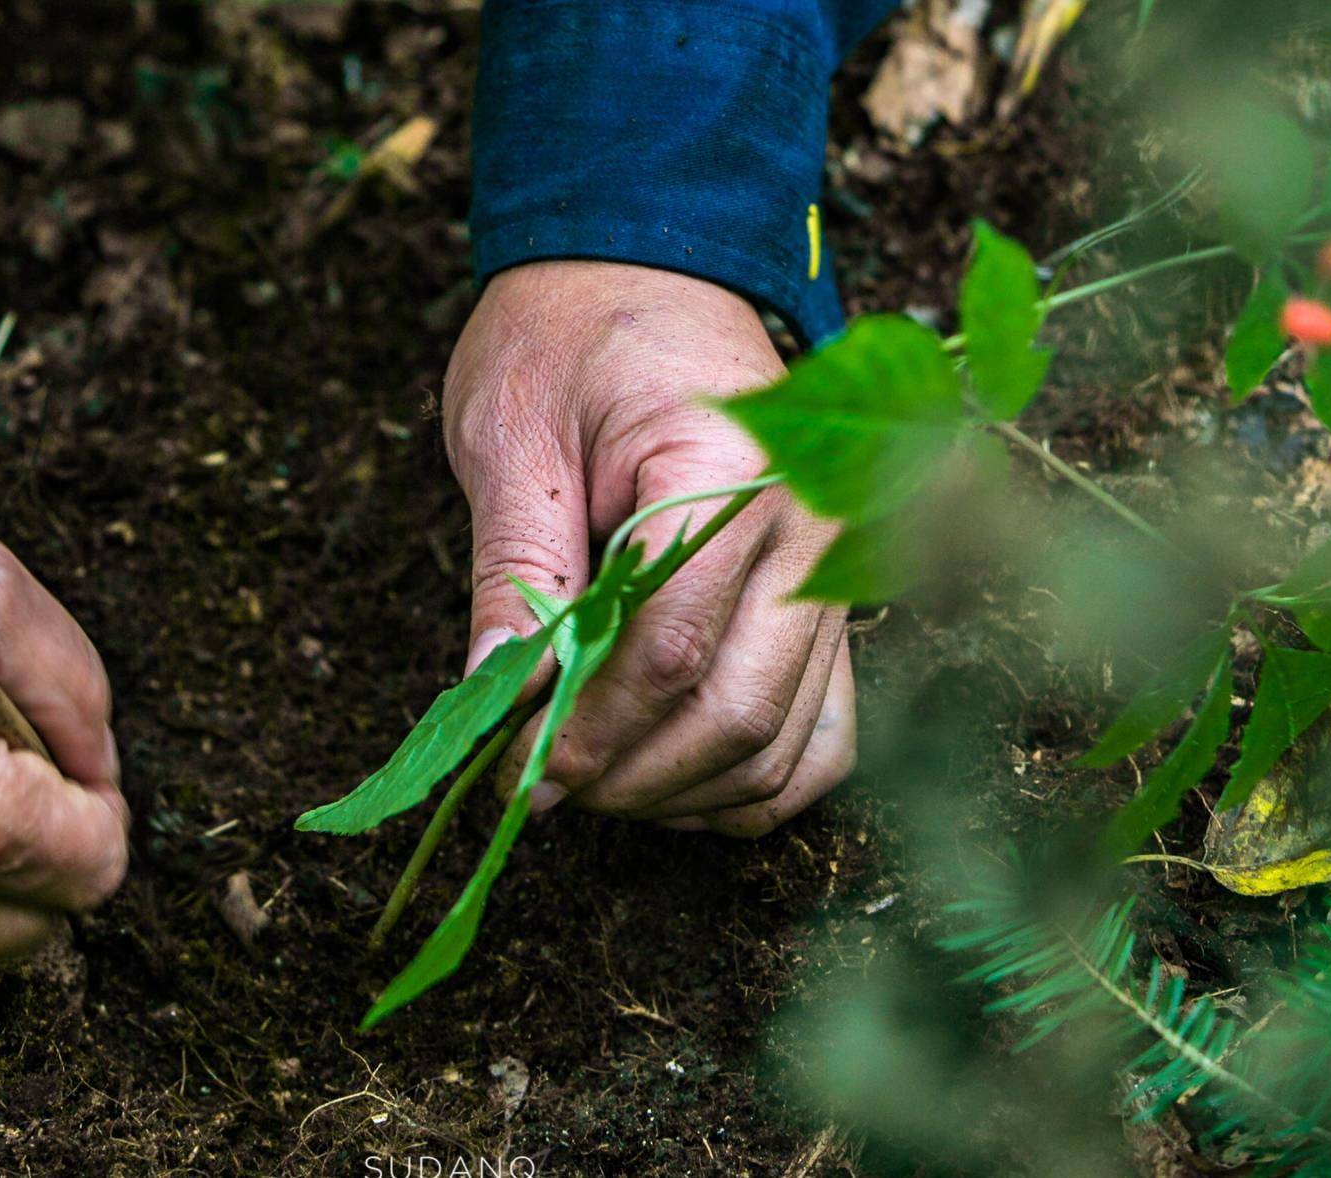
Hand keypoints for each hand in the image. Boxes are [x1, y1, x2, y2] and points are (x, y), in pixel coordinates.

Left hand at [444, 261, 854, 836]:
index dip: (585, 731)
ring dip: (682, 794)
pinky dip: (750, 783)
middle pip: (735, 714)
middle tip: (541, 788)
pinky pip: (822, 735)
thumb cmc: (571, 338)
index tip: (514, 774)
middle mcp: (811, 526)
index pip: (667, 650)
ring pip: (781, 743)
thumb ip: (514, 574)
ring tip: (590, 782)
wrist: (647, 272)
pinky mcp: (834, 602)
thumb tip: (492, 702)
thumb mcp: (512, 436)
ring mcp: (838, 569)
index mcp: (731, 468)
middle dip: (627, 775)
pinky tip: (669, 779)